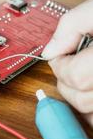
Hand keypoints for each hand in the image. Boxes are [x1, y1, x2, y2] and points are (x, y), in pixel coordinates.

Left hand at [42, 0, 92, 126]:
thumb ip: (71, 26)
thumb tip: (50, 52)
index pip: (75, 76)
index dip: (60, 66)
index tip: (59, 56)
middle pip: (82, 99)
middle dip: (66, 83)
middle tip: (68, 66)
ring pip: (92, 112)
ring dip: (80, 96)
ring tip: (82, 75)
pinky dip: (92, 108)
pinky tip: (91, 88)